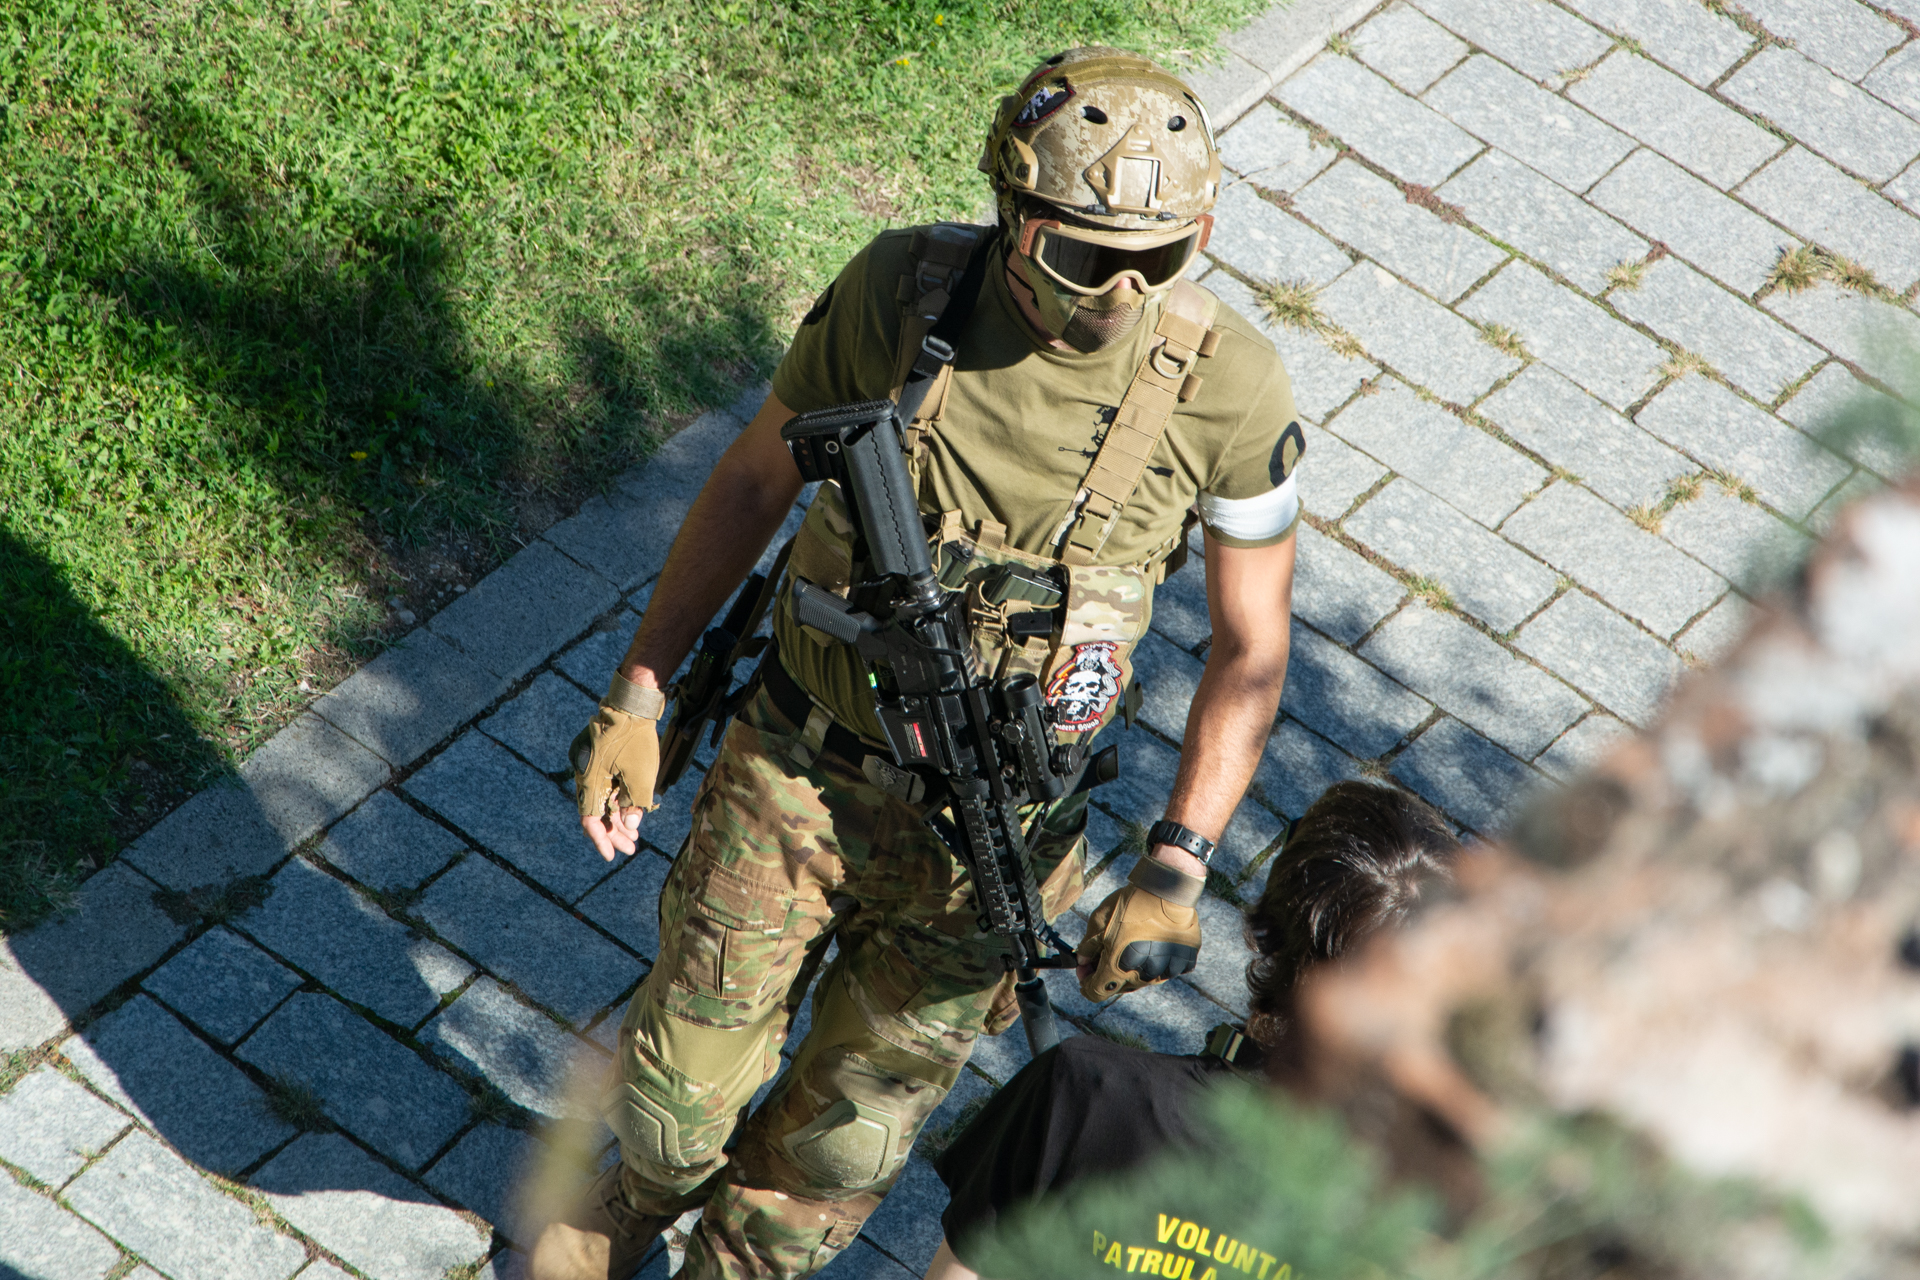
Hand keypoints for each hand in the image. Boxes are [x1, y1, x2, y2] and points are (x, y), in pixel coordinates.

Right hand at [571, 706, 660, 861]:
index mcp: (589, 781)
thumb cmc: (636, 738)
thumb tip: (631, 825)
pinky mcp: (601, 761)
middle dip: (613, 832)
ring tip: (634, 834)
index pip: (590, 820)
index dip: (601, 840)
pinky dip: (617, 801)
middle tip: (631, 848)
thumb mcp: (640, 775)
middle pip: (596, 813)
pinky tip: (631, 812)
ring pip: (602, 801)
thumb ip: (635, 803)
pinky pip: (606, 788)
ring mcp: (592, 768)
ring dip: (617, 818)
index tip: (611, 856)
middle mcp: (586, 776)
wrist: (632, 704)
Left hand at [1075, 852, 1203, 1001]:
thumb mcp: (1098, 921)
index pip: (1095, 992)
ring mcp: (1166, 971)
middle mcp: (1142, 976)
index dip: (1086, 982)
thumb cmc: (1131, 903)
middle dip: (1108, 973)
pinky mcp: (1183, 963)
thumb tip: (1082, 961)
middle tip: (1106, 952)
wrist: (1168, 889)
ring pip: (1143, 980)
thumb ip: (1087, 947)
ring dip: (1133, 969)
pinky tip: (1154, 943)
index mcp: (1118, 968)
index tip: (1086, 969)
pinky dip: (1158, 961)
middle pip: (1119, 987)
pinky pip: (1166, 971)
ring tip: (1132, 944)